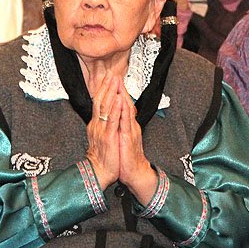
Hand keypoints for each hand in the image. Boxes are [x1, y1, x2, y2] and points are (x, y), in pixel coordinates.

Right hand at [85, 72, 122, 188]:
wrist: (100, 173)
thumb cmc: (103, 157)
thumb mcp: (101, 137)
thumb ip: (103, 125)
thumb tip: (105, 115)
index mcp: (95, 125)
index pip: (98, 103)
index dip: (103, 89)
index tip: (108, 77)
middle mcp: (96, 125)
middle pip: (100, 101)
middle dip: (106, 86)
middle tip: (111, 73)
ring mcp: (101, 130)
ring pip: (105, 107)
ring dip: (110, 92)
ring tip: (114, 81)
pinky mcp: (108, 137)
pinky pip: (111, 120)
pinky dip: (114, 108)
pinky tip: (118, 99)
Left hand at [112, 85, 157, 204]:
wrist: (135, 173)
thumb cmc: (127, 157)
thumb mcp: (122, 138)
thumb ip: (120, 126)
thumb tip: (116, 117)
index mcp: (127, 125)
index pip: (123, 105)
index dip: (118, 92)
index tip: (113, 79)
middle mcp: (130, 125)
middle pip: (125, 103)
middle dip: (120, 88)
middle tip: (115, 74)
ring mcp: (130, 131)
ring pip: (127, 110)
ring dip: (122, 95)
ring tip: (118, 82)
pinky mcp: (128, 138)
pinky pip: (126, 122)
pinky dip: (123, 110)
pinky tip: (121, 101)